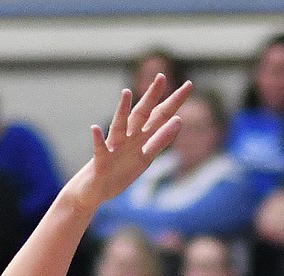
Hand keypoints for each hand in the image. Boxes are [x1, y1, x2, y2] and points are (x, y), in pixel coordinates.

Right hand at [69, 75, 191, 210]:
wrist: (94, 191)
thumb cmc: (119, 173)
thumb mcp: (146, 157)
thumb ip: (160, 140)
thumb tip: (178, 119)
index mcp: (139, 138)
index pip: (159, 116)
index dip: (173, 102)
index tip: (189, 85)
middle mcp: (127, 138)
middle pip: (142, 115)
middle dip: (152, 97)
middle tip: (162, 77)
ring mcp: (114, 148)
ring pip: (119, 126)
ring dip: (122, 111)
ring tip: (126, 93)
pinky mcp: (101, 161)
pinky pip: (99, 149)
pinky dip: (97, 139)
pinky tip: (95, 128)